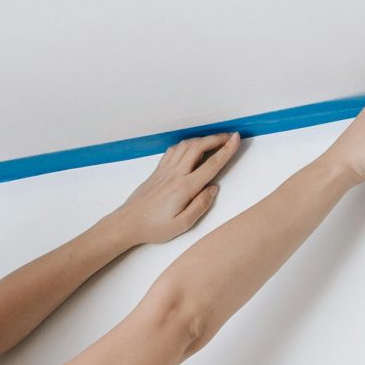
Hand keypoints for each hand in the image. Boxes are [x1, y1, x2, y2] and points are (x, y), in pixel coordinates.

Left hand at [110, 132, 241, 244]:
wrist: (128, 223)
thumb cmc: (153, 227)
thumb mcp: (181, 224)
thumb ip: (200, 205)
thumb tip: (213, 189)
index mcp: (184, 188)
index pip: (211, 164)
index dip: (226, 150)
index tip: (237, 139)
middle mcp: (175, 174)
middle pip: (199, 148)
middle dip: (217, 139)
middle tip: (230, 137)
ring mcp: (165, 170)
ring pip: (186, 145)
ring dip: (202, 139)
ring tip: (215, 140)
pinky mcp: (158, 171)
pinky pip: (174, 150)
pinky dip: (186, 144)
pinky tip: (191, 146)